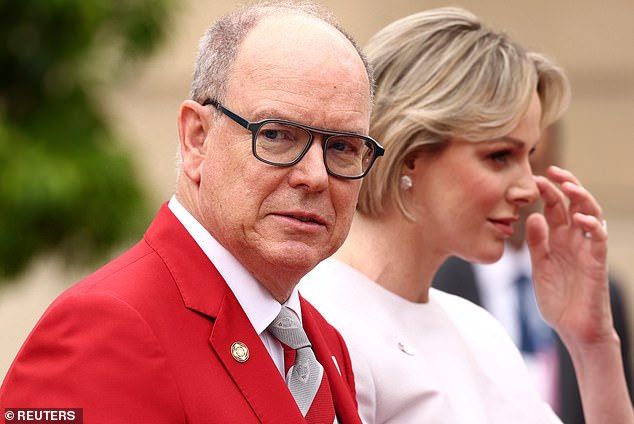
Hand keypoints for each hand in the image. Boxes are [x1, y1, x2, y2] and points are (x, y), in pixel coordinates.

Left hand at [525, 165, 613, 346]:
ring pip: (591, 215)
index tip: (533, 178)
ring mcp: (587, 250)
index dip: (547, 191)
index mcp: (559, 239)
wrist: (573, 329)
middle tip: (551, 171)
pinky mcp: (597, 263)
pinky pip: (599, 239)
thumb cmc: (558, 300)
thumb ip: (537, 243)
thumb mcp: (540, 267)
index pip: (555, 207)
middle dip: (565, 185)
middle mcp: (575, 240)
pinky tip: (580, 218)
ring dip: (581, 198)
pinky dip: (592, 226)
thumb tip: (532, 216)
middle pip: (574, 204)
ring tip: (568, 185)